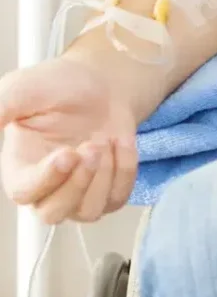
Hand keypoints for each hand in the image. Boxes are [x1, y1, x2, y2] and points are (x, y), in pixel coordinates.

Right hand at [0, 58, 138, 224]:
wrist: (102, 83)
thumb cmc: (60, 85)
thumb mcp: (25, 88)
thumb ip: (2, 107)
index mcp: (19, 166)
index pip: (24, 192)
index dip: (47, 178)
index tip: (68, 154)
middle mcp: (45, 185)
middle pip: (54, 213)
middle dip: (79, 182)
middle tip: (93, 146)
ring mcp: (76, 190)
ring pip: (88, 212)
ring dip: (104, 177)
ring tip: (105, 141)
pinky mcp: (105, 189)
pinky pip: (117, 199)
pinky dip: (125, 171)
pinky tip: (121, 143)